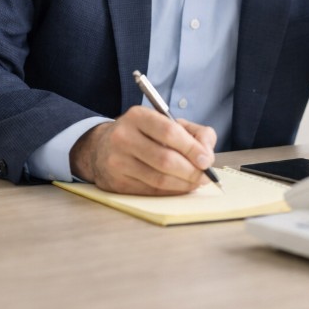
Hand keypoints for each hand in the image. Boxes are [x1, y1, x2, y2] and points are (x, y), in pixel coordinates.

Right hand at [69, 106, 216, 194]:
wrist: (101, 148)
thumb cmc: (143, 134)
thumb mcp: (165, 122)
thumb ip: (194, 132)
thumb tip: (208, 154)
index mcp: (137, 116)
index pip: (169, 132)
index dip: (192, 148)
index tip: (207, 160)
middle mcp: (123, 137)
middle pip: (165, 159)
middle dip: (191, 171)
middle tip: (205, 176)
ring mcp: (117, 161)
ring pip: (159, 179)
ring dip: (184, 184)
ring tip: (196, 183)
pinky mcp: (116, 182)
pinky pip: (151, 191)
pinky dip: (170, 191)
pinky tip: (179, 187)